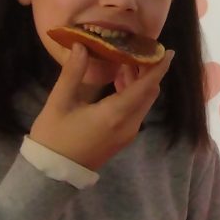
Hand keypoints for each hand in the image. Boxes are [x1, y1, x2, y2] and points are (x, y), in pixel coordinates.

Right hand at [30, 42, 172, 170]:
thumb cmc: (53, 138)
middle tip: (137, 49)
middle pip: (149, 93)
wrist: (52, 175)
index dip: (159, 68)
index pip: (146, 86)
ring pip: (144, 102)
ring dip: (140, 82)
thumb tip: (82, 45)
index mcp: (116, 114)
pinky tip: (119, 81)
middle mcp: (129, 124)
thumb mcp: (59, 102)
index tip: (168, 51)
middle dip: (148, 70)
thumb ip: (73, 72)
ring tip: (125, 60)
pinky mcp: (122, 138)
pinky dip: (134, 94)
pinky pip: (136, 111)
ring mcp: (128, 134)